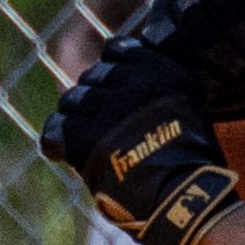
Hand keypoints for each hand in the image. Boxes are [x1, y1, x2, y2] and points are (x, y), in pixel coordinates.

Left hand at [44, 38, 242, 244]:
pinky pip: (53, 130)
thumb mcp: (188, 101)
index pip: (116, 50)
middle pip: (91, 77)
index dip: (117, 75)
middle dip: (98, 100)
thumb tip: (127, 63)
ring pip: (70, 101)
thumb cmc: (190, 155)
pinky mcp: (78, 135)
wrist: (181, 194)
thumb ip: (157, 79)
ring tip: (98, 146)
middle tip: (115, 130)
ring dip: (79, 121)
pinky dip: (57, 142)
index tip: (126, 96)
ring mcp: (97, 105)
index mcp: (152, 65)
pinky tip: (66, 153)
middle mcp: (122, 79)